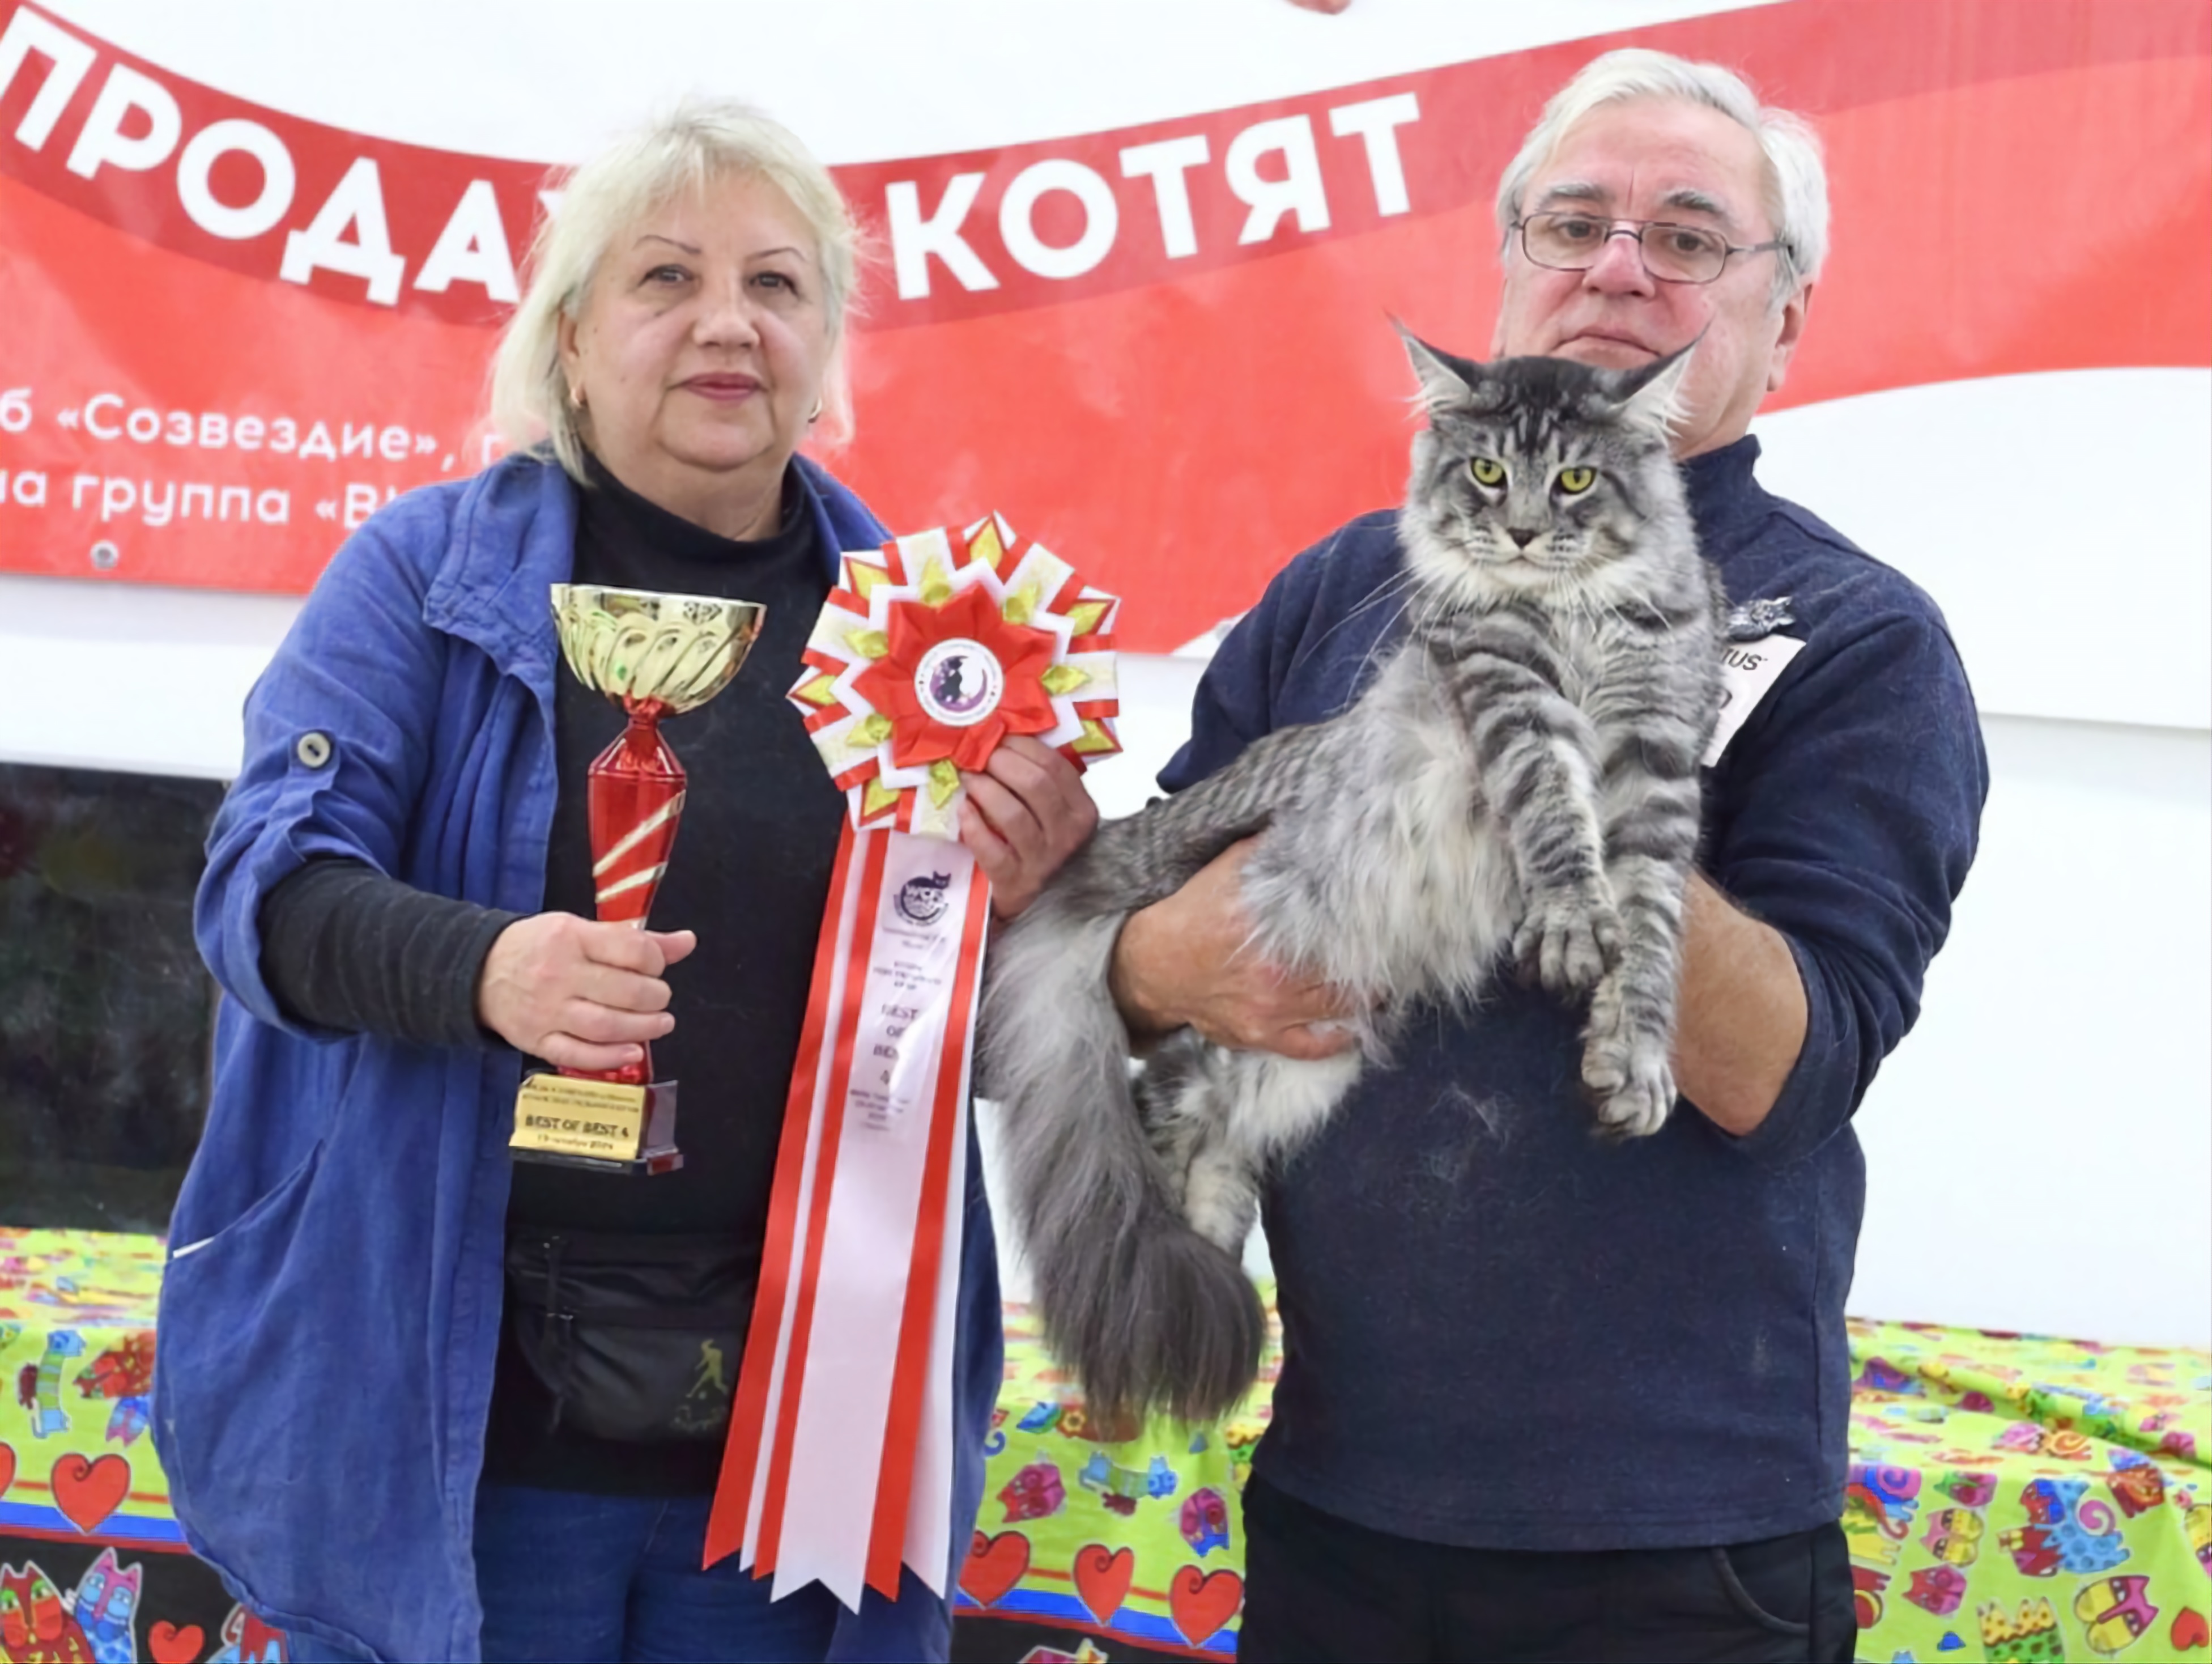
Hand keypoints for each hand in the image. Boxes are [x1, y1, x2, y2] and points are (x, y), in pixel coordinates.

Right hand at [476, 913, 697, 1072]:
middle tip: (660, 998)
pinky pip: (578, 1055)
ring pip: (606, 1026)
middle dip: (656, 997)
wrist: (477, 971)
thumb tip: (687, 942)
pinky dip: (610, 1057)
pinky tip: (633, 1052)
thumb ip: (635, 940)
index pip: (631, 950)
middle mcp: (558, 975)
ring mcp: (546, 1012)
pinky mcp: (535, 1041)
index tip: (655, 968)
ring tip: (660, 1023)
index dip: (655, 962)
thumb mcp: (581, 930)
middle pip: (625, 992)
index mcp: (571, 938)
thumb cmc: (539, 947)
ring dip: (643, 1028)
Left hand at [958, 734, 1100, 918]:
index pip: (1054, 766)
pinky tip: (964, 810)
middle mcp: (1067, 834)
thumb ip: (1038, 777)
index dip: (1022, 745)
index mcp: (1081, 809)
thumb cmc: (1037, 841)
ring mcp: (1042, 859)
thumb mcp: (1051, 810)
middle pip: (1035, 785)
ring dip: (985, 789)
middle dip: (1001, 762)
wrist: (1031, 898)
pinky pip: (992, 850)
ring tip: (968, 777)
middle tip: (977, 755)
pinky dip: (974, 826)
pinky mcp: (1015, 881)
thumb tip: (1002, 733)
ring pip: (1013, 814)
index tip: (997, 736)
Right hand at [1109, 838, 1360, 1059]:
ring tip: (1379, 981)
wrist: (1150, 967)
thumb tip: (1307, 823)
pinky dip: (1340, 1037)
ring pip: (1340, 1007)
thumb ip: (1266, 850)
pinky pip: (1315, 1046)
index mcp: (1266, 925)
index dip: (1369, 923)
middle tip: (1389, 949)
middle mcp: (1273, 971)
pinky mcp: (1261, 1036)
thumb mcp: (1225, 869)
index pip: (1338, 926)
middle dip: (1372, 960)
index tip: (1385, 918)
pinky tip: (1354, 1022)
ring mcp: (1270, 1009)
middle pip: (1347, 969)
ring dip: (1365, 995)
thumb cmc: (1191, 915)